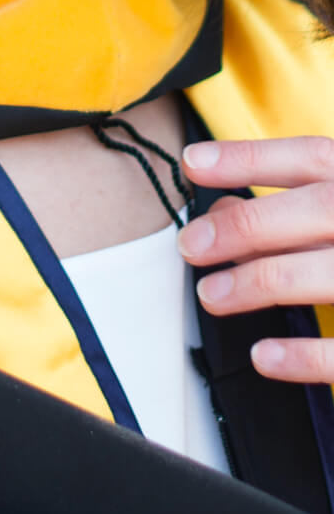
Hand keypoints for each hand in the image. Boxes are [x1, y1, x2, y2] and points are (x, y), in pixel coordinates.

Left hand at [179, 135, 333, 383]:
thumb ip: (302, 204)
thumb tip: (224, 210)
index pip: (313, 157)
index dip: (251, 158)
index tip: (192, 164)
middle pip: (318, 209)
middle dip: (247, 225)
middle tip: (193, 244)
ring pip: (328, 275)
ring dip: (261, 283)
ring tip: (213, 296)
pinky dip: (305, 356)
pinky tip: (265, 355)